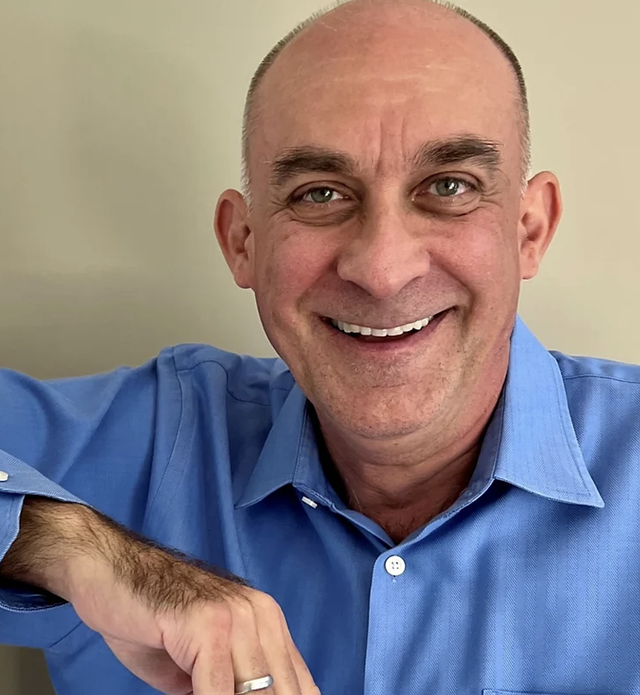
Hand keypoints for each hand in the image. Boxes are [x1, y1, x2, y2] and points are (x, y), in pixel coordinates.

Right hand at [1, 498, 320, 694]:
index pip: (298, 686)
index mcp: (267, 623)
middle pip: (281, 691)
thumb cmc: (150, 619)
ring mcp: (237, 616)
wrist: (109, 571)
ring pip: (256, 693)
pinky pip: (216, 689)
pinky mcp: (208, 623)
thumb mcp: (199, 663)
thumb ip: (227, 686)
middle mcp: (261, 616)